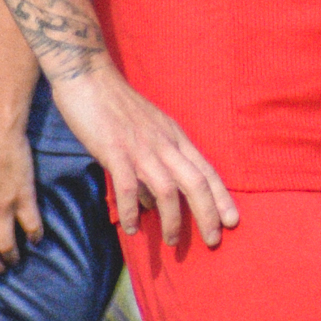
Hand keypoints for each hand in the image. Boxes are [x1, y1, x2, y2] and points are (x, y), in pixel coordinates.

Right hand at [50, 62, 238, 248]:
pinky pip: (127, 185)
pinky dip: (131, 209)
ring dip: (172, 219)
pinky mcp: (114, 149)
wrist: (88, 77)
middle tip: (214, 241)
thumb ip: (153, 167)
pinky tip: (132, 227)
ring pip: (168, 188)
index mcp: (175, 138)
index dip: (221, 197)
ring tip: (171, 242)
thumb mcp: (146, 135)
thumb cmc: (116, 108)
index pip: (206, 171)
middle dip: (208, 214)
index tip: (233, 221)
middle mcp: (164, 143)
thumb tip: (153, 203)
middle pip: (196, 182)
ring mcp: (140, 147)